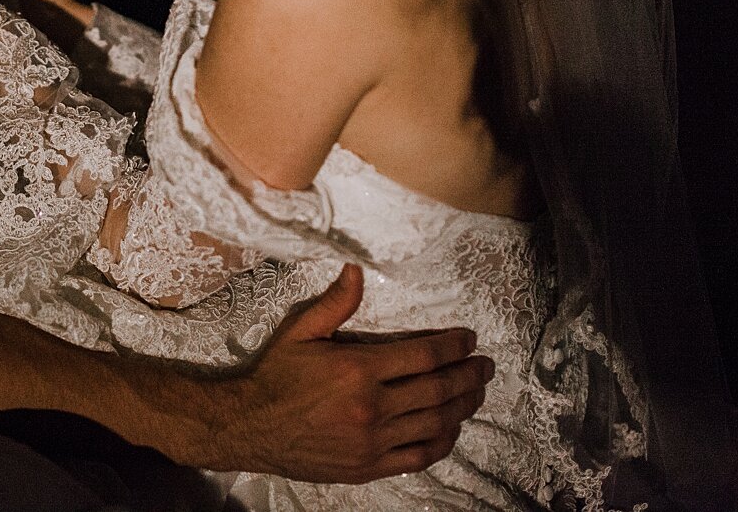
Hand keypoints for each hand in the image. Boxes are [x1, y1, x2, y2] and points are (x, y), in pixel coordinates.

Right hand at [199, 266, 491, 482]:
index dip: (454, 346)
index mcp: (357, 369)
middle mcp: (371, 407)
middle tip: (486, 365)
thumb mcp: (301, 331)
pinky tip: (451, 428)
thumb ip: (336, 303)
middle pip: (438, 390)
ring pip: (435, 423)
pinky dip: (443, 442)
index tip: (469, 339)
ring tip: (476, 392)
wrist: (251, 426)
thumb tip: (356, 270)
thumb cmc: (276, 376)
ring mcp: (373, 441)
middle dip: (470, 375)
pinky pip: (419, 456)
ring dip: (463, 406)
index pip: (423, 356)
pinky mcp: (369, 466)